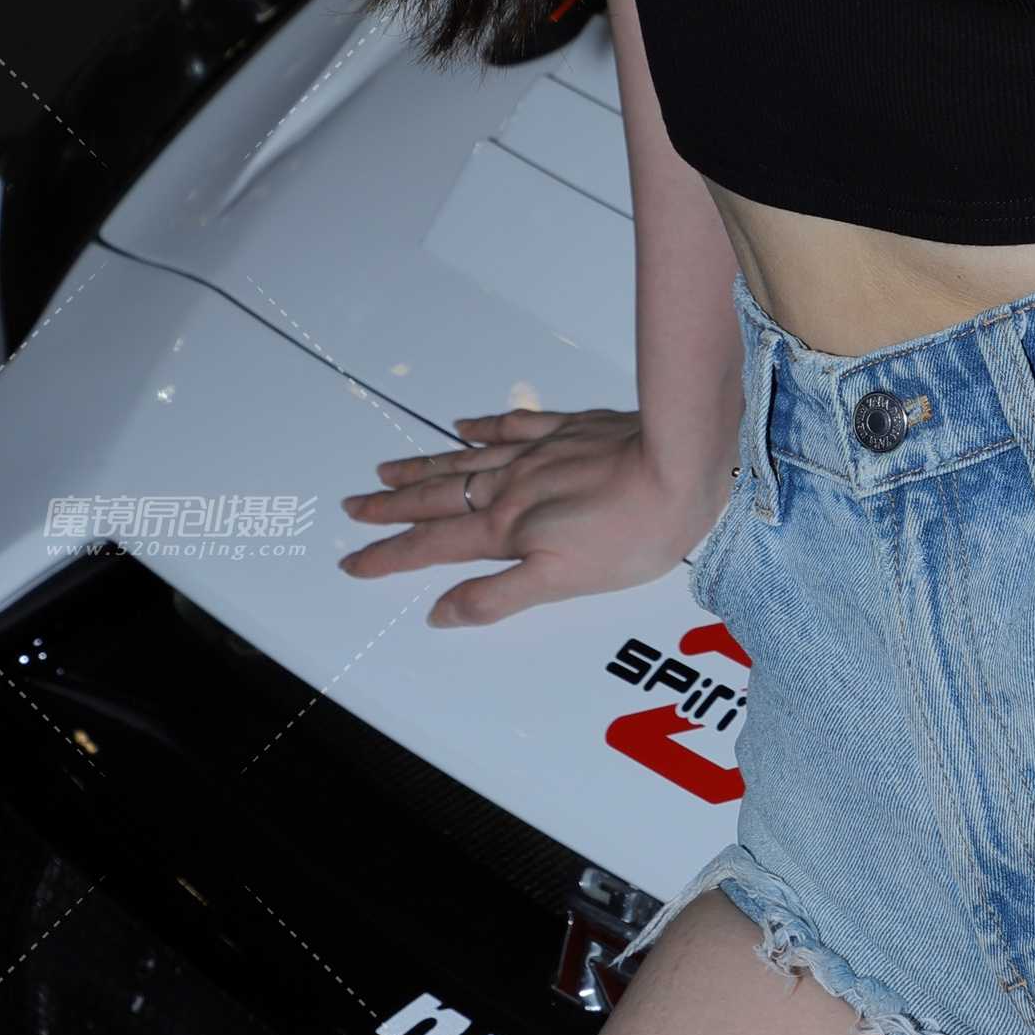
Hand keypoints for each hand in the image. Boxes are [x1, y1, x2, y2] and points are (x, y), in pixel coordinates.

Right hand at [338, 403, 731, 627]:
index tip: (352, 561)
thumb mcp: (562, 583)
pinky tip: (464, 424)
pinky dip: (482, 426)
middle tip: (352, 506)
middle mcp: (512, 487)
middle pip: (438, 498)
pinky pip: (512, 425)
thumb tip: (438, 611)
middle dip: (391, 506)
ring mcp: (539, 453)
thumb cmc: (632, 534)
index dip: (389, 557)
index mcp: (507, 529)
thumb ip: (496, 596)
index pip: (433, 547)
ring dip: (422, 467)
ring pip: (466, 460)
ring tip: (385, 469)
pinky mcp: (570, 429)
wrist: (682, 465)